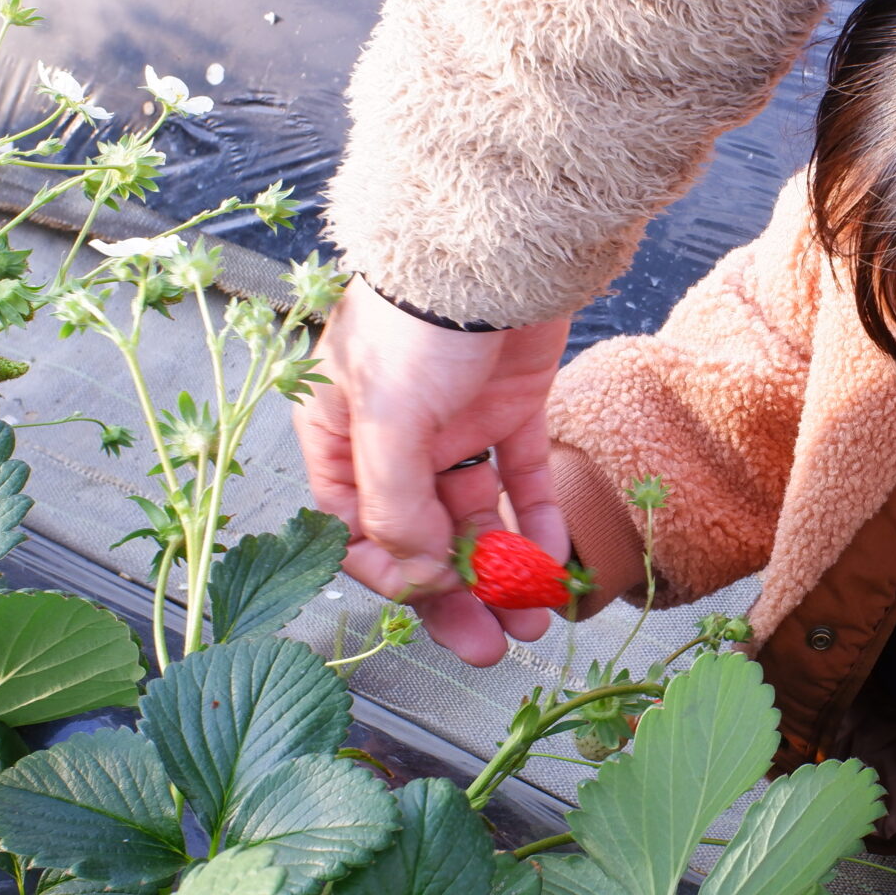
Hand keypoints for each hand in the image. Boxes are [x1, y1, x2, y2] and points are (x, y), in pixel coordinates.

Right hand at [292, 282, 572, 664]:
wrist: (497, 245)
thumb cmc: (419, 320)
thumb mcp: (388, 415)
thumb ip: (394, 502)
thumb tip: (416, 573)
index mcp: (340, 435)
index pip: (358, 531)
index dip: (395, 574)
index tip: (436, 600)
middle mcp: (395, 436)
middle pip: (421, 536)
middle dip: (456, 596)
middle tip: (493, 649)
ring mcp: (456, 424)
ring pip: (476, 517)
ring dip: (502, 570)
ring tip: (536, 620)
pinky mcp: (512, 408)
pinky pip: (523, 481)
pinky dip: (537, 523)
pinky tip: (554, 564)